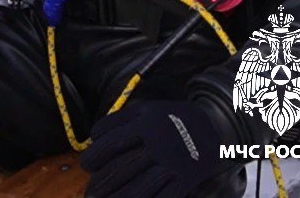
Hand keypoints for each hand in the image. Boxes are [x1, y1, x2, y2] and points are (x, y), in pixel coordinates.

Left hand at [81, 101, 224, 197]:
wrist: (213, 126)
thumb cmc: (170, 118)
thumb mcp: (145, 109)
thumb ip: (119, 120)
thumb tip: (94, 138)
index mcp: (146, 125)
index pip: (111, 142)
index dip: (94, 156)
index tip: (86, 165)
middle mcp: (158, 145)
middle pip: (123, 169)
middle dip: (102, 184)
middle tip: (90, 192)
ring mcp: (173, 164)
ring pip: (140, 188)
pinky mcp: (185, 180)